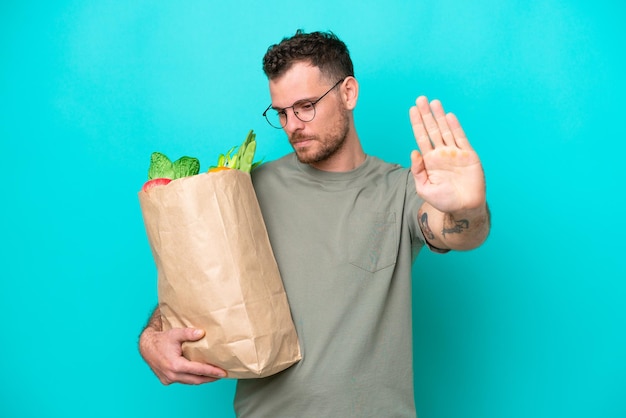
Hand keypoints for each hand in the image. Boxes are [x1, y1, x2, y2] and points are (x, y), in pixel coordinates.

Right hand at [139, 327, 226, 384]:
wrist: (146, 346)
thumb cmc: (161, 339)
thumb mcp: (175, 333)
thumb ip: (189, 333)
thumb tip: (202, 332)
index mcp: (175, 365)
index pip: (198, 370)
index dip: (212, 371)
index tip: (223, 373)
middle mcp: (172, 375)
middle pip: (196, 380)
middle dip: (210, 378)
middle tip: (222, 375)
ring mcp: (168, 379)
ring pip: (189, 381)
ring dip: (201, 379)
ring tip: (214, 375)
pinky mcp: (166, 380)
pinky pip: (182, 380)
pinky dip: (191, 378)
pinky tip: (199, 374)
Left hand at [409, 96, 485, 214]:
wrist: (464, 207)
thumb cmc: (443, 201)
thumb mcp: (424, 188)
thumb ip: (418, 171)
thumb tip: (414, 152)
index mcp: (430, 161)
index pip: (422, 137)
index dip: (417, 124)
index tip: (412, 110)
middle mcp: (441, 154)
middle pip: (432, 130)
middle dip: (426, 115)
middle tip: (421, 99)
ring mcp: (455, 153)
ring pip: (446, 130)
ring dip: (439, 116)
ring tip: (434, 102)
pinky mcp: (468, 156)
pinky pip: (461, 138)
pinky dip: (455, 127)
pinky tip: (449, 116)